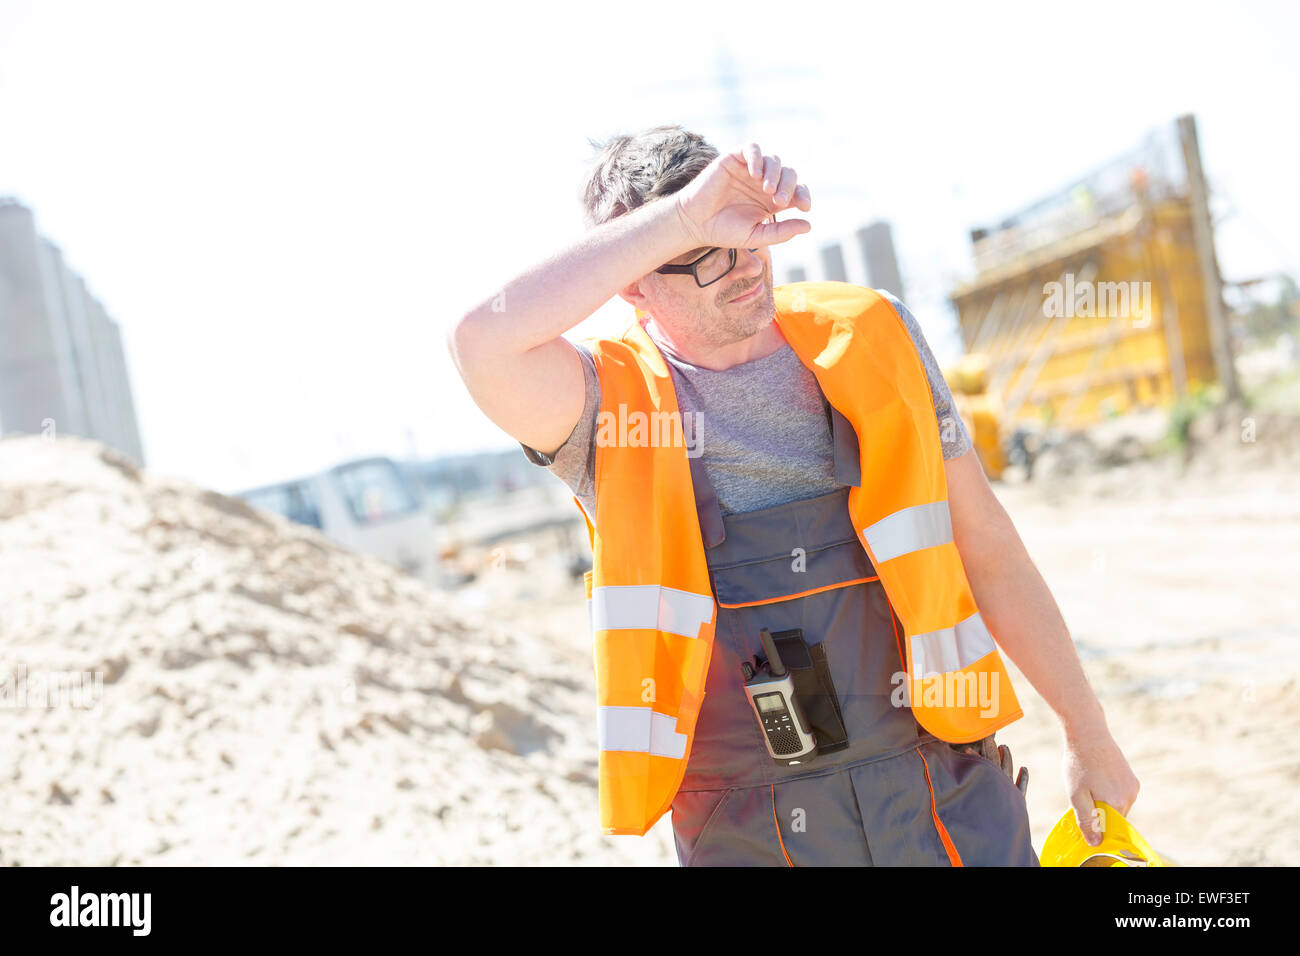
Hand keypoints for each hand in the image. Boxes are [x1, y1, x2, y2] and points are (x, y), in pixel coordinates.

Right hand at [672, 143, 811, 250]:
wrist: (695, 223)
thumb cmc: (724, 231)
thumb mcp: (756, 236)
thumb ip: (782, 232)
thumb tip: (808, 225)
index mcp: (772, 200)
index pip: (797, 191)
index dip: (803, 195)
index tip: (804, 207)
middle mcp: (764, 182)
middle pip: (789, 174)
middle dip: (789, 186)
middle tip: (779, 201)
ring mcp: (750, 169)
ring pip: (773, 160)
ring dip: (774, 174)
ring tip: (766, 190)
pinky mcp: (734, 159)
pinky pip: (752, 149)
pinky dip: (757, 158)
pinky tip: (755, 175)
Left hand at [1062, 726, 1140, 844]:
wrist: (1088, 733)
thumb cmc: (1080, 764)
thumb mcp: (1076, 795)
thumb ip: (1086, 820)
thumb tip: (1095, 843)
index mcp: (1118, 803)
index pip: (1110, 829)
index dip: (1097, 827)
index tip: (1084, 818)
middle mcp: (1130, 796)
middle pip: (1114, 817)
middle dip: (1098, 812)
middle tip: (1082, 796)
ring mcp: (1132, 786)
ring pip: (1117, 805)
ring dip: (1103, 801)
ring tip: (1089, 782)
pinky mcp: (1131, 778)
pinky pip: (1120, 793)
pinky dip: (1108, 791)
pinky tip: (1096, 777)